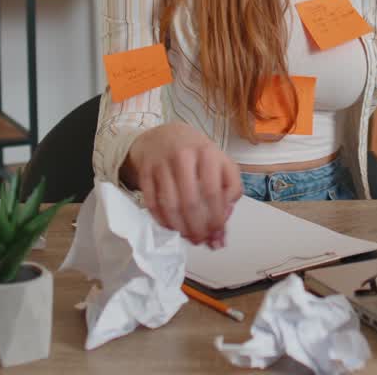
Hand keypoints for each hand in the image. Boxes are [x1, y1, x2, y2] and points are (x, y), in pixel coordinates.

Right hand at [122, 122, 242, 246]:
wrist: (165, 135)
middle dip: (197, 228)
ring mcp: (162, 164)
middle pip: (190, 202)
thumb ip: (231, 187)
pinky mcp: (145, 172)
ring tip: (188, 236)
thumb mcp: (221, 161)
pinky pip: (152, 203)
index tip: (218, 233)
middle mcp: (184, 156)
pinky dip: (162, 220)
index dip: (216, 218)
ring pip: (170, 205)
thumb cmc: (197, 153)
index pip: (213, 193)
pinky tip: (172, 227)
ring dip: (180, 228)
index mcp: (207, 153)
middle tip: (202, 240)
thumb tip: (225, 218)